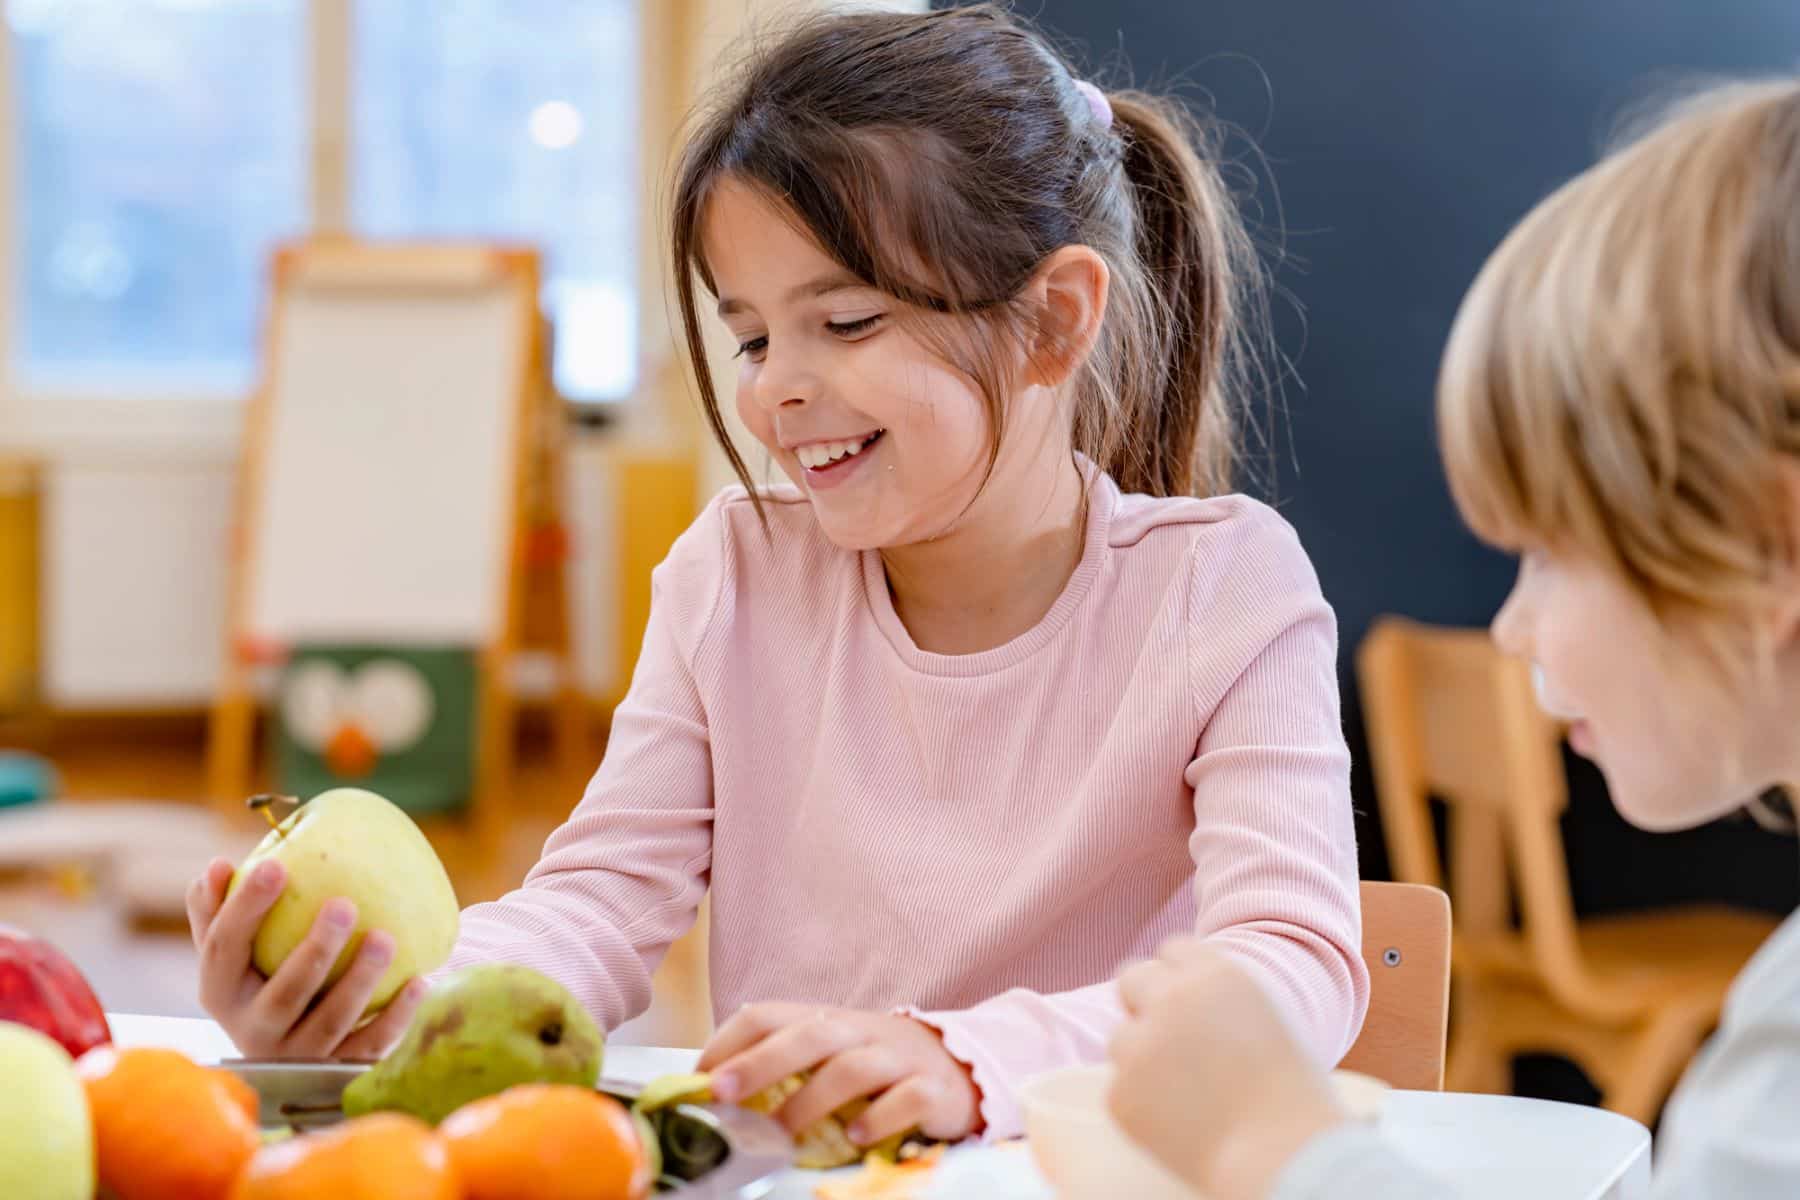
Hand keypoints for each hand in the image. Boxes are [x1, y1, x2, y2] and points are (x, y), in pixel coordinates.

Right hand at [186, 856, 426, 1058]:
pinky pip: (368, 1047)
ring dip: (359, 980)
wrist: (288, 1047)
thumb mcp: (233, 949)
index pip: (223, 948)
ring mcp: (297, 1056)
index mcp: (220, 992)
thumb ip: (220, 908)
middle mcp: (253, 1031)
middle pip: (285, 993)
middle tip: (344, 905)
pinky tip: (419, 982)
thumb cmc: (259, 974)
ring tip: (385, 939)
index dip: (244, 907)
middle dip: (314, 950)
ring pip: (330, 1022)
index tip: (276, 865)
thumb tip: (220, 865)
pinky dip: (395, 1017)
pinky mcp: (336, 1072)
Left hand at [697, 1003, 982, 1144]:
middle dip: (760, 1064)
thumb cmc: (880, 1067)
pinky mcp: (934, 1090)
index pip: (768, 1015)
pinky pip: (907, 1100)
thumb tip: (714, 1091)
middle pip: (809, 1036)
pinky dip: (879, 1118)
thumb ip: (784, 1066)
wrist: (963, 1066)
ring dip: (811, 1101)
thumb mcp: (832, 1055)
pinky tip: (856, 1138)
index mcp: (827, 1021)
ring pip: (853, 1068)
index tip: (698, 1078)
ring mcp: (900, 1059)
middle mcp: (862, 1032)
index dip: (730, 1042)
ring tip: (781, 1134)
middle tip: (721, 1094)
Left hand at [1108, 938, 1345, 1199]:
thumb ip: (1221, 1001)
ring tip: (1188, 1094)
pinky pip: (1121, 1089)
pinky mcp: (1121, 1093)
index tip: (1181, 997)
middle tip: (1161, 1035)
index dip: (1177, 976)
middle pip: (1131, 979)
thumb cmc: (1293, 1098)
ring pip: (1121, 1037)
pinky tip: (1180, 1124)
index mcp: (1216, 974)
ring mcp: (1139, 1045)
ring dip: (1141, 1056)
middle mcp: (1171, 999)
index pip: (1173, 950)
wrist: (1285, 1159)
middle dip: (1142, 1001)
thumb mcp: (1268, 1022)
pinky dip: (1142, 1105)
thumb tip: (1189, 1000)